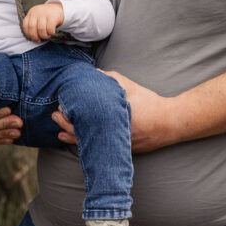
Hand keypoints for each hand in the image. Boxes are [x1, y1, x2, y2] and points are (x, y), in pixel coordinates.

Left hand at [22, 2, 64, 42]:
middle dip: (35, 37)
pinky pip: (50, 28)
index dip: (28, 34)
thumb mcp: (37, 18)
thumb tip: (33, 38)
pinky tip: (52, 32)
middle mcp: (36, 12)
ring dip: (44, 36)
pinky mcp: (53, 16)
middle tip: (39, 40)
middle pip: (32, 28)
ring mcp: (44, 13)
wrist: (57, 9)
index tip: (32, 38)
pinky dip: (50, 33)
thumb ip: (33, 25)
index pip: (25, 26)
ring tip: (47, 36)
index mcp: (31, 13)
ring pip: (41, 29)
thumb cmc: (46, 17)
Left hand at [52, 71, 178, 152]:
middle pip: (81, 133)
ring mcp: (115, 145)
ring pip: (88, 144)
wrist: (170, 123)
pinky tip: (76, 142)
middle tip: (55, 116)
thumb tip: (89, 74)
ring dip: (72, 137)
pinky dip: (85, 145)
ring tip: (59, 134)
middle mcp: (110, 135)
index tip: (60, 106)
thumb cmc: (149, 102)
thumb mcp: (127, 86)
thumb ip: (107, 79)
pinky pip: (98, 149)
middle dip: (65, 125)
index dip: (68, 114)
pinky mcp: (121, 151)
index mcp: (110, 118)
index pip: (82, 118)